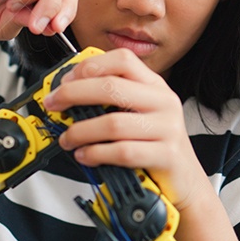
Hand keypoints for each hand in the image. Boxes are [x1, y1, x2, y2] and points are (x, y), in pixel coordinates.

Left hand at [43, 49, 211, 211]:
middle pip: (112, 87)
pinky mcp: (166, 155)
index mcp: (155, 85)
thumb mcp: (139, 113)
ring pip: (113, 123)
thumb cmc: (154, 144)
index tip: (65, 80)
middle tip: (54, 105)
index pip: (123, 60)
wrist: (184, 180)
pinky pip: (123, 151)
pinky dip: (96, 154)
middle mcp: (163, 102)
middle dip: (74, 94)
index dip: (90, 66)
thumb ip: (112, 100)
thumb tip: (67, 93)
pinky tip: (85, 156)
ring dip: (80, 131)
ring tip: (67, 139)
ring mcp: (167, 128)